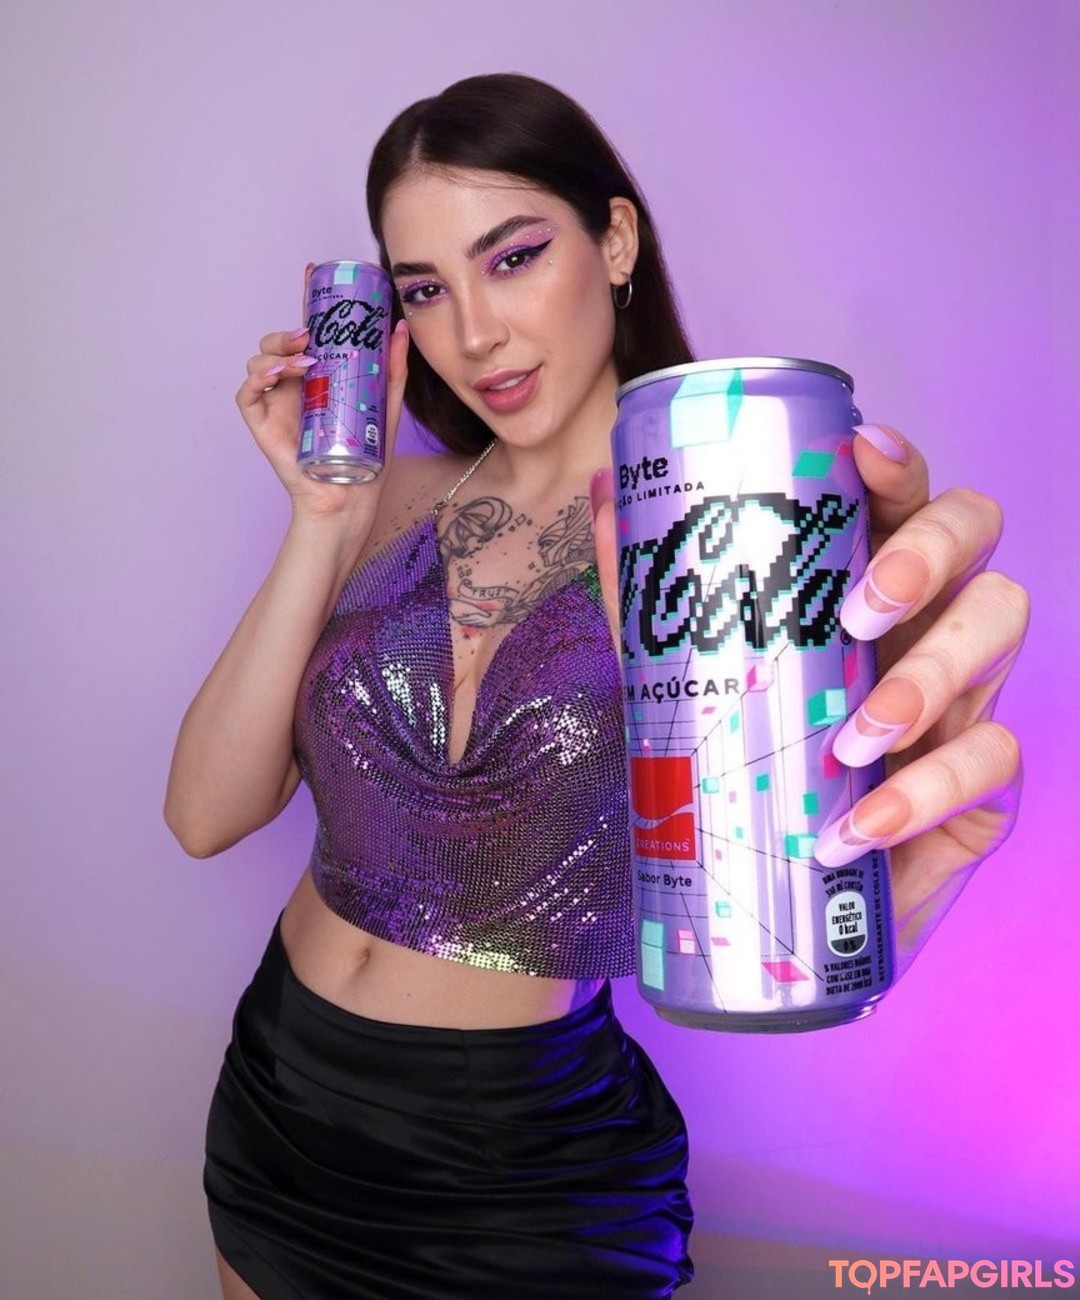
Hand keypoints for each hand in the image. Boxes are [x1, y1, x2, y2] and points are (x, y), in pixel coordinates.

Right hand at [234, 262, 408, 519]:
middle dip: (287, 331)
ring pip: (259, 361)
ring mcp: (275, 402)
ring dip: (276, 352)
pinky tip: (279, 375)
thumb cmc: (366, 456)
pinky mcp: (261, 422)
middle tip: (310, 336)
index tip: (312, 271)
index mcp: (318, 374)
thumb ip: (392, 369)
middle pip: (277, 342)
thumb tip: (399, 327)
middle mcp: (292, 384)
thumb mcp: (385, 405)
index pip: (306, 330)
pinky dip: (258, 378)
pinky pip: (247, 392)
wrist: (350, 494)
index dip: (305, 300)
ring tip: (304, 359)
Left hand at [590, 424, 1027, 976]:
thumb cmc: (743, 761)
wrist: (777, 895)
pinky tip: (860, 827)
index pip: (901, 494)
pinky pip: (992, 760)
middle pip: (976, 536)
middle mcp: (925, 617)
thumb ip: (653, 594)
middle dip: (927, 555)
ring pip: (1001, 629)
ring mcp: (965, 690)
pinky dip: (926, 792)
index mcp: (863, 578)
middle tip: (856, 612)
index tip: (863, 451)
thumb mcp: (684, 673)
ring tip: (851, 738)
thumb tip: (607, 493)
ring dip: (929, 678)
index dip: (897, 463)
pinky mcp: (984, 778)